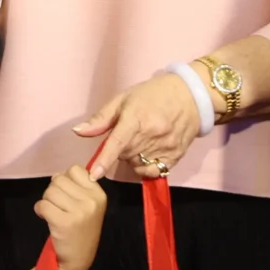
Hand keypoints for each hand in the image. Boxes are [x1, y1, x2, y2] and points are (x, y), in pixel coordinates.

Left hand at [36, 165, 108, 269]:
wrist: (78, 259)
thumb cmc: (81, 229)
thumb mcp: (89, 206)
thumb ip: (77, 188)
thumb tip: (57, 175)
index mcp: (99, 194)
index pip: (75, 169)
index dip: (66, 180)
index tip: (67, 195)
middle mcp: (91, 201)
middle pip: (59, 179)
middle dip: (53, 191)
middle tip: (59, 206)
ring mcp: (78, 212)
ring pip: (49, 191)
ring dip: (46, 201)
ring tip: (53, 213)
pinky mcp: (63, 222)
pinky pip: (42, 204)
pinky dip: (40, 210)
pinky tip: (46, 218)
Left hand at [73, 71, 203, 179]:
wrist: (190, 96)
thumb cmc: (153, 94)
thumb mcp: (124, 99)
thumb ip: (101, 119)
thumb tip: (78, 132)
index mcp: (136, 117)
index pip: (117, 143)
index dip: (104, 160)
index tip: (93, 175)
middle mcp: (151, 134)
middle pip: (124, 155)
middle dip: (120, 149)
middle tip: (128, 134)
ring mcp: (165, 147)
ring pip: (138, 165)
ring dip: (133, 158)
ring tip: (140, 141)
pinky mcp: (176, 156)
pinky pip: (154, 172)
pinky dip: (146, 167)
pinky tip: (148, 154)